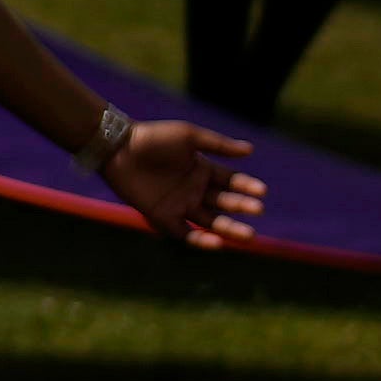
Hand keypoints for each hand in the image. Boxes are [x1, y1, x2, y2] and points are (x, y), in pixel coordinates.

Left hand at [91, 105, 267, 248]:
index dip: (247, 187)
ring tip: (248, 236)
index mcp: (202, 170)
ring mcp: (179, 205)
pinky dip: (201, 240)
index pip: (231, 182)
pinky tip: (218, 244)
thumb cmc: (154, 138)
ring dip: (229, 229)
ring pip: (210, 221)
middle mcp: (194, 190)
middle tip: (258, 210)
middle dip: (242, 207)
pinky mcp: (162, 217)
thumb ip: (218, 145)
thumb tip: (250, 151)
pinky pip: (185, 233)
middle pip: (224, 203)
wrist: (119, 148)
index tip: (262, 191)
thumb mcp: (189, 136)